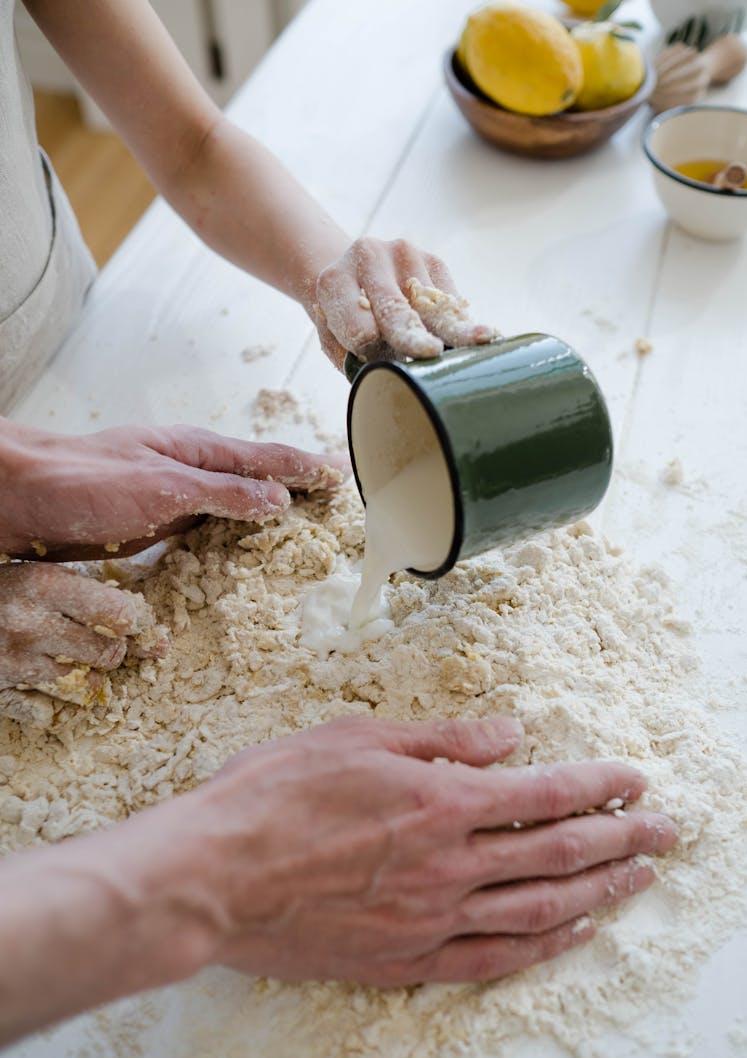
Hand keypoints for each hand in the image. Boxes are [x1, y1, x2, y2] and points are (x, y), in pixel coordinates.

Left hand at [0, 420, 347, 560]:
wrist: (15, 496)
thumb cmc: (82, 484)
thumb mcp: (161, 488)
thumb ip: (222, 492)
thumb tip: (279, 498)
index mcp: (196, 451)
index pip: (267, 459)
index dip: (307, 469)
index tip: (343, 477)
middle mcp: (186, 470)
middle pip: (254, 477)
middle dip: (295, 486)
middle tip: (332, 498)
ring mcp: (167, 495)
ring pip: (231, 502)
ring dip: (266, 510)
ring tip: (298, 521)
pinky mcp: (147, 521)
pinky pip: (204, 525)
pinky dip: (231, 533)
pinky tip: (235, 546)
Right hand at [0, 563, 164, 722]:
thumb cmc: (1, 591)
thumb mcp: (40, 576)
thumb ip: (91, 596)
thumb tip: (152, 635)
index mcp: (43, 586)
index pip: (118, 612)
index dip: (131, 620)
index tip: (125, 622)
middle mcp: (29, 626)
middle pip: (107, 653)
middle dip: (112, 650)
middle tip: (97, 642)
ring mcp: (13, 664)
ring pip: (82, 686)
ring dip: (84, 676)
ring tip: (65, 658)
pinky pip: (46, 713)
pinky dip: (50, 704)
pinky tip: (39, 683)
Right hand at [165, 716, 676, 985]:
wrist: (212, 875)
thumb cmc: (273, 795)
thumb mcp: (357, 737)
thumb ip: (442, 738)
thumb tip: (508, 734)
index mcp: (439, 801)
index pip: (544, 792)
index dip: (598, 785)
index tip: (634, 780)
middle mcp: (449, 864)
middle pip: (559, 852)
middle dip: (621, 838)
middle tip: (665, 831)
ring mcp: (430, 918)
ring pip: (539, 909)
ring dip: (599, 892)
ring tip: (638, 879)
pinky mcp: (405, 959)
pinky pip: (493, 959)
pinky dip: (543, 947)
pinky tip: (574, 934)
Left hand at [312, 238, 497, 367]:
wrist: (352, 272)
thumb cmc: (345, 320)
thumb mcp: (334, 339)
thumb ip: (352, 359)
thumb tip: (391, 381)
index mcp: (333, 282)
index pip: (358, 327)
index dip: (371, 352)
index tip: (379, 364)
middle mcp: (368, 258)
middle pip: (393, 309)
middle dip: (412, 335)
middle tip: (430, 353)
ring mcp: (404, 254)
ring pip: (431, 304)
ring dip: (454, 329)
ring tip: (484, 339)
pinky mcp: (433, 260)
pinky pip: (450, 299)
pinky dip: (462, 322)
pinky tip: (481, 336)